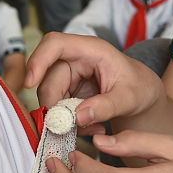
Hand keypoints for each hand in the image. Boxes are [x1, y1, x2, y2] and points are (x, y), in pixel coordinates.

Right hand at [26, 32, 164, 132]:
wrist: (143, 96)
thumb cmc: (140, 89)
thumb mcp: (130, 99)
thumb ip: (107, 106)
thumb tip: (79, 116)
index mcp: (91, 50)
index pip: (55, 44)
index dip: (38, 60)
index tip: (30, 83)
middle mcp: (76, 59)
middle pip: (47, 77)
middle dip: (54, 104)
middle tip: (70, 127)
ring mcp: (70, 75)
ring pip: (49, 95)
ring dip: (63, 117)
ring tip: (90, 128)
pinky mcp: (68, 91)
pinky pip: (57, 107)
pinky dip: (69, 122)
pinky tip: (90, 128)